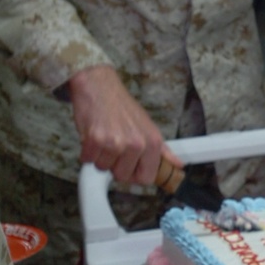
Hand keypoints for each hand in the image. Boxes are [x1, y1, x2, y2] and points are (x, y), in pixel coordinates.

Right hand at [68, 65, 178, 186]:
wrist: (99, 86)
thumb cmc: (121, 106)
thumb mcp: (148, 126)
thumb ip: (162, 150)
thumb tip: (177, 165)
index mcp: (152, 142)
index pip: (146, 178)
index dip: (134, 174)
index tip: (129, 166)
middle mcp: (136, 144)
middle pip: (122, 176)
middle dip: (114, 164)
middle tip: (113, 145)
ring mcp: (116, 143)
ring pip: (103, 168)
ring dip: (100, 156)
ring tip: (104, 137)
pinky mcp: (96, 140)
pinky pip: (88, 160)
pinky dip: (87, 151)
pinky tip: (93, 135)